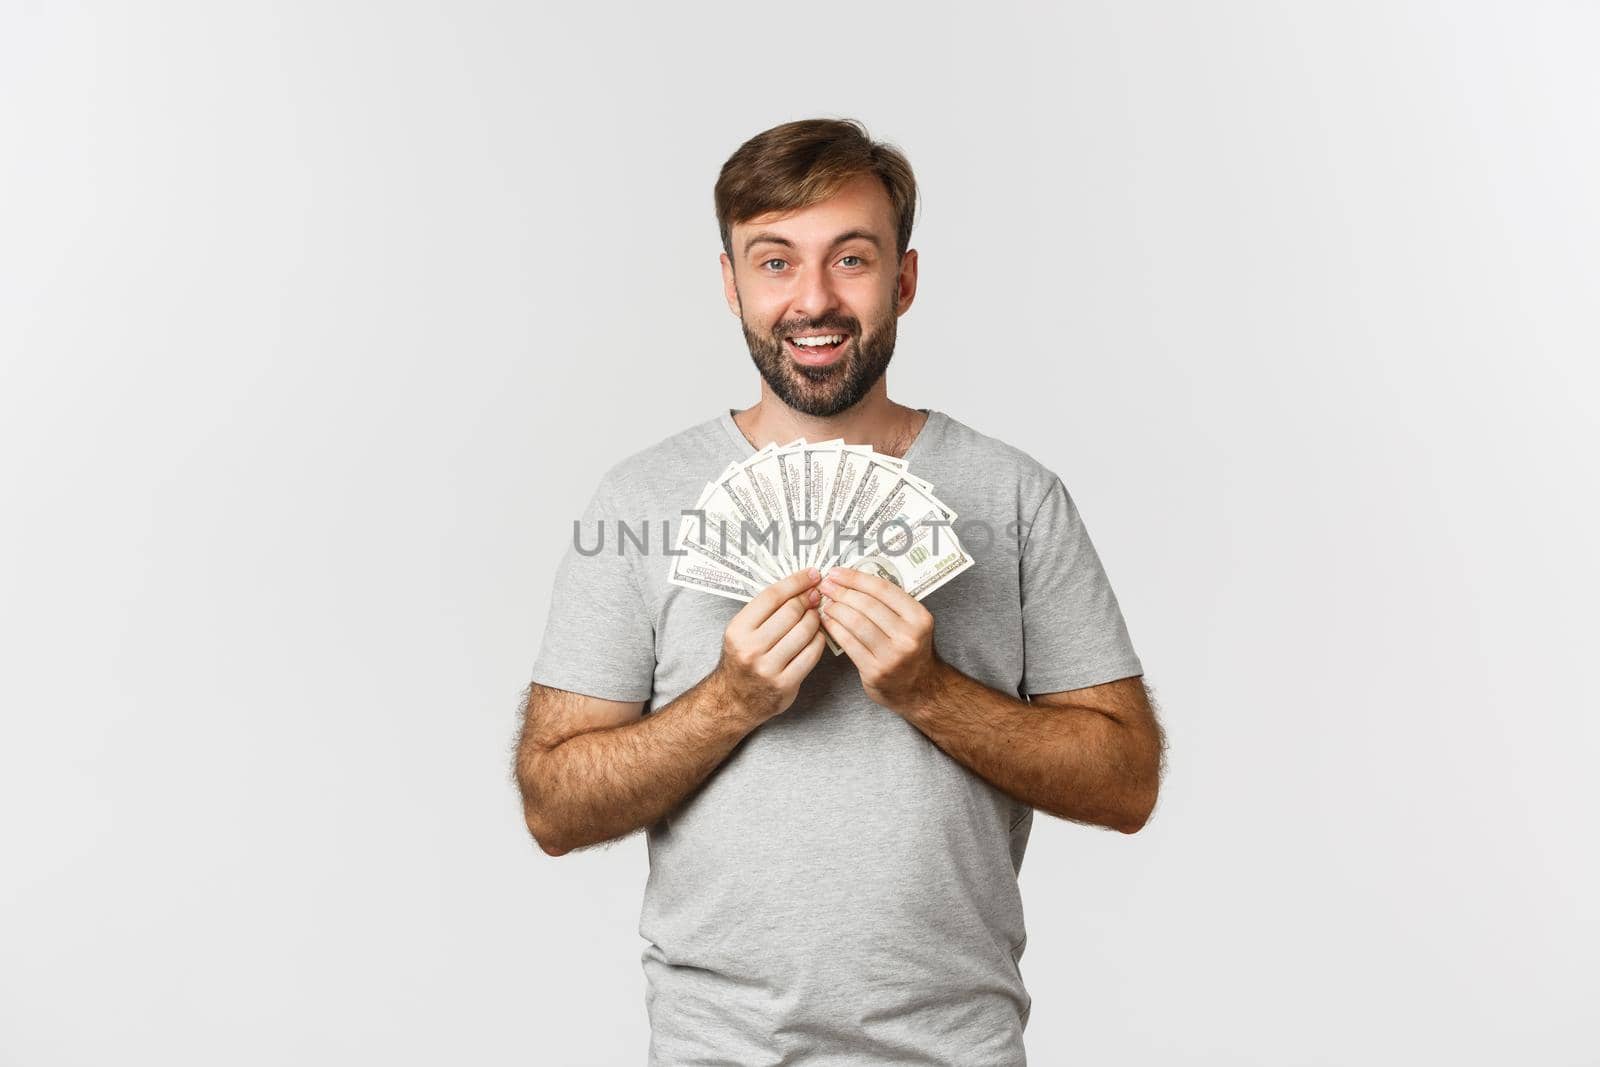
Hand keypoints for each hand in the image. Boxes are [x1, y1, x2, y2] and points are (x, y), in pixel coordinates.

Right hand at [713, 567, 826, 726]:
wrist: (734, 700)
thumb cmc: (742, 660)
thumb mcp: (743, 631)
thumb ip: (767, 610)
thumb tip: (802, 586)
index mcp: (738, 629)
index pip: (772, 596)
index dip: (796, 581)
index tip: (812, 574)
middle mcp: (751, 648)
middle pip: (791, 611)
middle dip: (808, 599)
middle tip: (815, 596)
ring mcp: (768, 668)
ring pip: (805, 631)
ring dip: (815, 619)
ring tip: (815, 616)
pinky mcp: (785, 683)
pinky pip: (812, 653)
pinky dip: (819, 640)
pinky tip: (816, 636)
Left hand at [817, 565, 947, 712]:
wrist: (920, 689)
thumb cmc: (911, 649)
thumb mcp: (913, 623)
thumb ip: (891, 604)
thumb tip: (853, 580)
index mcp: (919, 618)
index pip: (883, 589)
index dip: (856, 578)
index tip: (837, 572)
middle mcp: (908, 636)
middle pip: (866, 605)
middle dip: (842, 592)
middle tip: (826, 586)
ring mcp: (892, 656)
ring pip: (855, 623)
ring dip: (836, 609)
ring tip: (826, 603)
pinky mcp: (875, 671)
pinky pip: (849, 643)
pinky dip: (834, 628)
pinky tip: (827, 621)